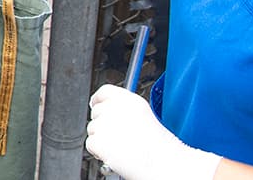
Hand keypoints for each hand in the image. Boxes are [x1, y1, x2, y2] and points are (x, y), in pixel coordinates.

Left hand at [86, 85, 221, 179]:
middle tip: (117, 135)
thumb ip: (124, 107)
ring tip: (121, 146)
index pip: (104, 92)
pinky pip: (90, 144)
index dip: (98, 100)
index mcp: (126, 98)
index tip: (96, 104)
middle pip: (96, 112)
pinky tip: (114, 154)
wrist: (162, 161)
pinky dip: (98, 151)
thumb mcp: (143, 113)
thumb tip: (109, 109)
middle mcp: (113, 107)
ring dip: (101, 138)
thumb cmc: (158, 143)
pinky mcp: (98, 140)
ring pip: (92, 129)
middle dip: (102, 124)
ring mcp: (103, 124)